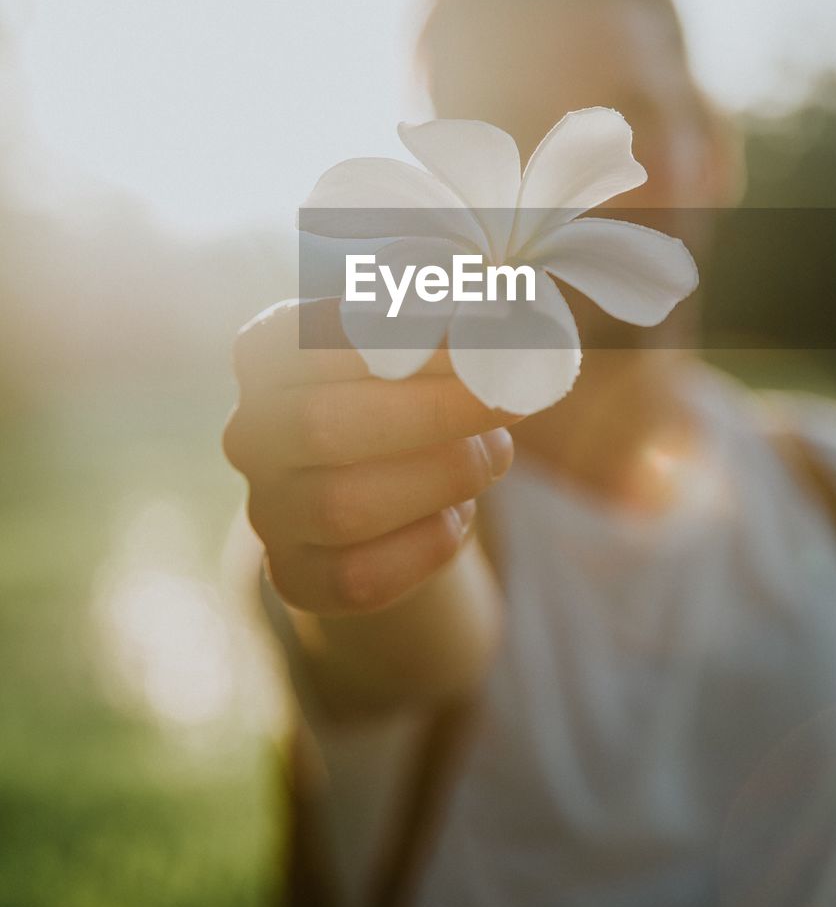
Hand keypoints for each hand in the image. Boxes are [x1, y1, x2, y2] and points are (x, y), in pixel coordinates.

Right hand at [223, 300, 515, 617]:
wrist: (393, 497)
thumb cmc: (411, 398)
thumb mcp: (422, 352)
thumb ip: (450, 332)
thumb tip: (513, 329)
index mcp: (267, 354)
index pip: (314, 337)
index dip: (398, 336)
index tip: (476, 333)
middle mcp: (251, 432)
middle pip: (322, 424)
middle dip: (432, 412)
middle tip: (510, 400)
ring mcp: (268, 510)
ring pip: (343, 506)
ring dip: (439, 478)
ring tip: (492, 458)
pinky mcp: (297, 576)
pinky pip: (360, 575)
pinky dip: (426, 544)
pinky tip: (455, 515)